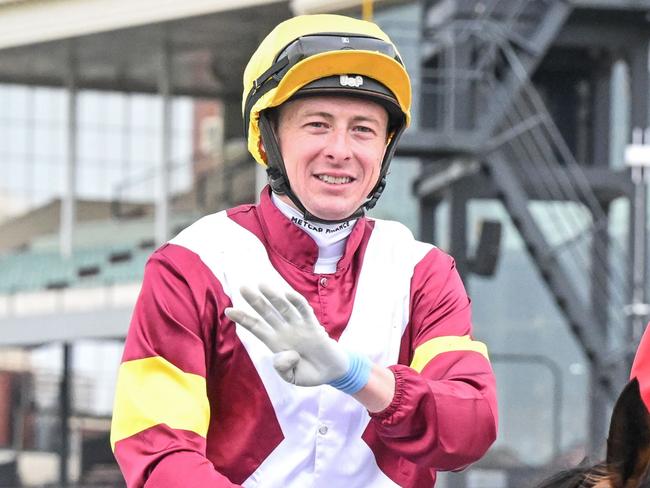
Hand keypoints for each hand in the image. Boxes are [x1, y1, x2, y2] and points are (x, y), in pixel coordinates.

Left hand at [224, 284, 348, 386]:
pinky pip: (304, 311)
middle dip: (255, 301)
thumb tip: (286, 355)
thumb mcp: (292, 378)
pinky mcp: (312, 326)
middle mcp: (284, 331)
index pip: (256, 327)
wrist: (331, 371)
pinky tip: (288, 294)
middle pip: (267, 313)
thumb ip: (283, 369)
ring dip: (273, 297)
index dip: (244, 319)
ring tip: (262, 285)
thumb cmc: (308, 372)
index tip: (228, 310)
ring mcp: (298, 326)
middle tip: (243, 287)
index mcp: (275, 342)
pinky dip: (297, 302)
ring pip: (283, 308)